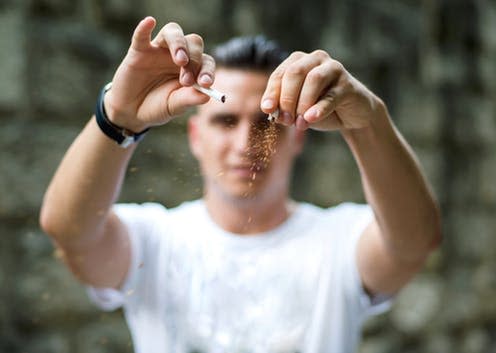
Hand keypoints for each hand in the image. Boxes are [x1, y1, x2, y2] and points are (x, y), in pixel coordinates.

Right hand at [103, 17, 215, 131]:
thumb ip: (189, 99)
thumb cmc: (157, 106)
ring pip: (173, 32)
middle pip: (193, 42)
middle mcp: (178, 55)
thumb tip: (206, 96)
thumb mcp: (174, 106)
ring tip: (180, 60)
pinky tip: (149, 23)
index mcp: (192, 68)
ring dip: (179, 43)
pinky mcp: (139, 50)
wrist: (131, 111)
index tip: (205, 83)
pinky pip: (142, 35)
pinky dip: (145, 28)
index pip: (206, 61)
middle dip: (194, 60)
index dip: (208, 71)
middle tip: (186, 80)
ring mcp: (158, 50)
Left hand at [260, 50, 384, 130]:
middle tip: (285, 120)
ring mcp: (334, 69)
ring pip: (313, 79)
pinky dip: (319, 109)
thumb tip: (273, 112)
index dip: (272, 93)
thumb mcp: (297, 109)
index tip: (267, 110)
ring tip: (299, 122)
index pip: (279, 74)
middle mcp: (315, 59)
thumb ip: (284, 109)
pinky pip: (331, 96)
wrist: (350, 115)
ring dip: (302, 103)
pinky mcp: (348, 85)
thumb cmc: (319, 107)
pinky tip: (311, 119)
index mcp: (298, 61)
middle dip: (287, 98)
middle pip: (294, 73)